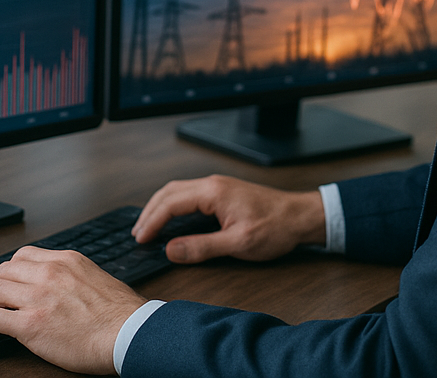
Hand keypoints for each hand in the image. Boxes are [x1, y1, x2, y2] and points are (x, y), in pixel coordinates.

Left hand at [0, 246, 146, 373]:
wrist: (129, 333)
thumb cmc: (121, 313)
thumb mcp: (96, 277)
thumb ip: (74, 277)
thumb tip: (62, 287)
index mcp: (66, 260)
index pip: (24, 256)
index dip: (9, 270)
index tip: (5, 281)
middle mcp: (49, 273)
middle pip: (4, 270)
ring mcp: (38, 298)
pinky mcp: (31, 325)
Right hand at [132, 174, 324, 263]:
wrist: (299, 216)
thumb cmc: (275, 228)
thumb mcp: (238, 244)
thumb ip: (202, 247)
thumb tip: (171, 250)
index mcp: (213, 192)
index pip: (171, 203)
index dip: (152, 222)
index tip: (140, 239)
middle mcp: (212, 184)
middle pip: (169, 192)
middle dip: (149, 212)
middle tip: (137, 234)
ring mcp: (217, 186)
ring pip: (178, 190)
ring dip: (160, 207)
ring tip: (147, 227)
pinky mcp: (222, 192)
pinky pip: (189, 194)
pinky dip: (173, 205)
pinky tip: (171, 218)